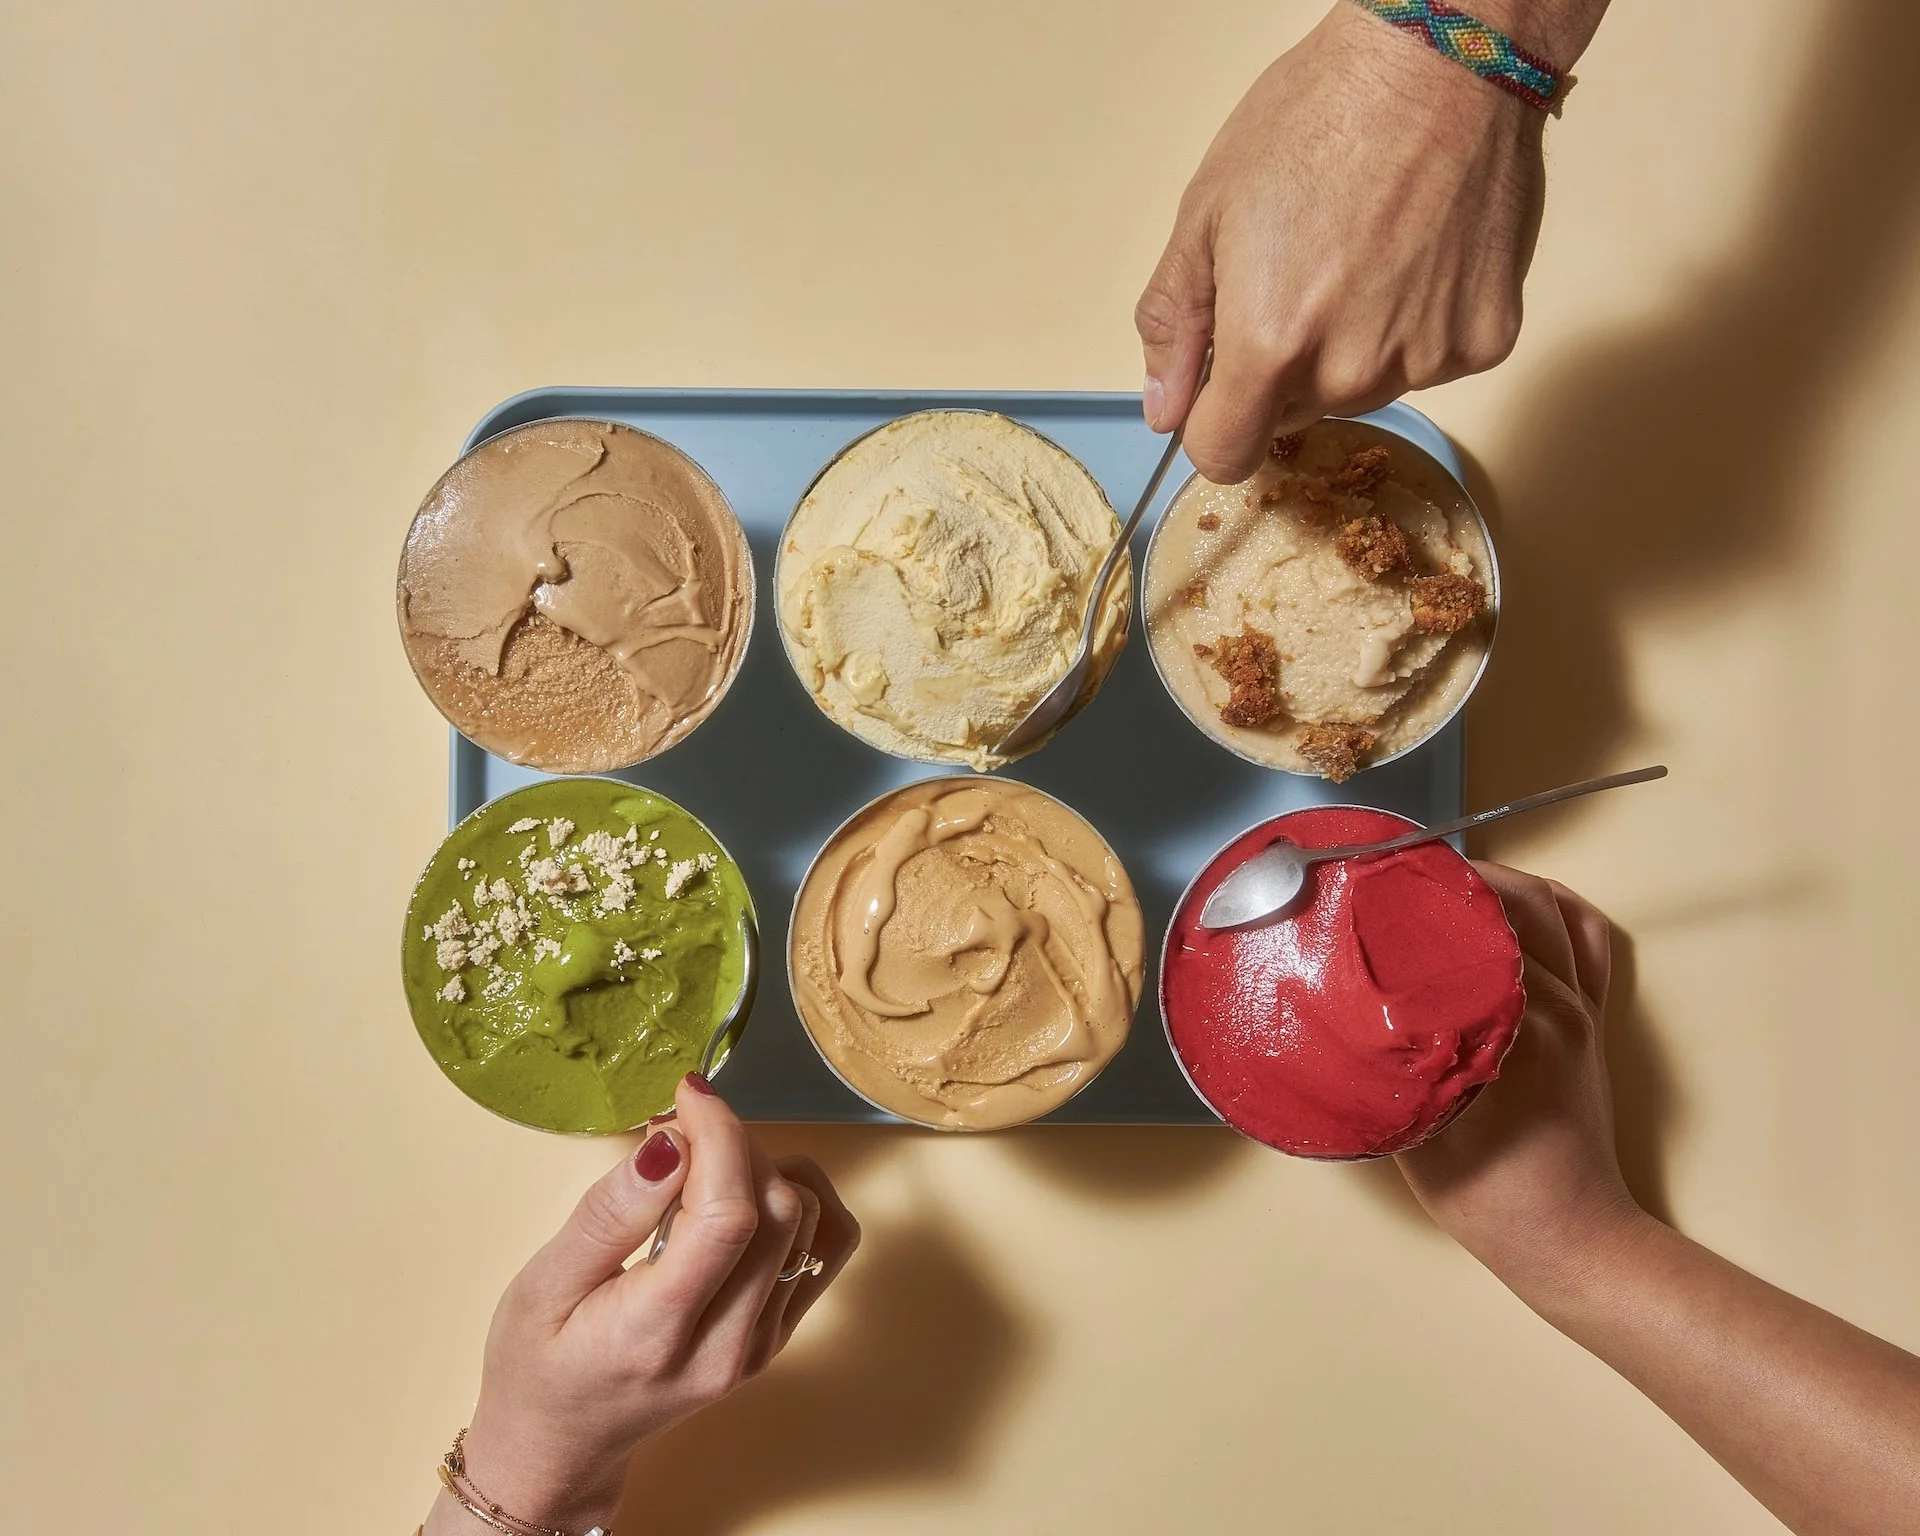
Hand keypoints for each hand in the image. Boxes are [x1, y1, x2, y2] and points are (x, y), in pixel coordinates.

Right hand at [425, 1076, 859, 1534]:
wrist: (562, 1446)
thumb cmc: (537, 1365)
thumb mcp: (543, 1284)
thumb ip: (610, 1212)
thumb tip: (671, 1141)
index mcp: (659, 1332)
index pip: (728, 1215)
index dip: (720, 1135)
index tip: (688, 1092)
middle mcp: (727, 1345)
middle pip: (777, 1210)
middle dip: (734, 1144)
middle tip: (679, 1128)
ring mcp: (762, 1345)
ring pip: (807, 1221)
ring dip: (762, 1169)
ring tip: (699, 1166)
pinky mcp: (778, 1336)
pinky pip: (826, 1249)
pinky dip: (801, 1201)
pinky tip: (751, 1191)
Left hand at [1136, 3, 1545, 481]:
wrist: (1443, 61)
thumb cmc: (1317, 118)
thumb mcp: (1206, 213)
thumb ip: (1174, 326)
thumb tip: (1164, 410)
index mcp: (1270, 346)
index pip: (1224, 454)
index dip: (1212, 422)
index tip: (1220, 383)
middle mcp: (1349, 371)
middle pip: (1291, 417)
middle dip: (1281, 370)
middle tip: (1300, 276)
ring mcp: (1426, 360)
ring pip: (1360, 392)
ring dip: (1349, 347)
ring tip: (1362, 254)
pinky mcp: (1484, 341)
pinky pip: (1430, 364)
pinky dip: (1417, 326)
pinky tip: (1416, 256)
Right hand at [1395, 863, 1642, 1286]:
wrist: (1570, 1240)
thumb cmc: (1493, 1197)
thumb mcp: (1417, 1132)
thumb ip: (1385, 1069)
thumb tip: (1337, 1020)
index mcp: (1519, 1023)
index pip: (1473, 927)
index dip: (1424, 893)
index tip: (1380, 880)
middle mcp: (1560, 1002)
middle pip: (1517, 900)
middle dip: (1459, 877)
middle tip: (1402, 876)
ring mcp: (1583, 1009)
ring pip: (1555, 908)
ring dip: (1504, 884)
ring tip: (1449, 884)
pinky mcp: (1594, 1022)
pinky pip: (1587, 939)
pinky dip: (1554, 909)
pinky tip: (1515, 909)